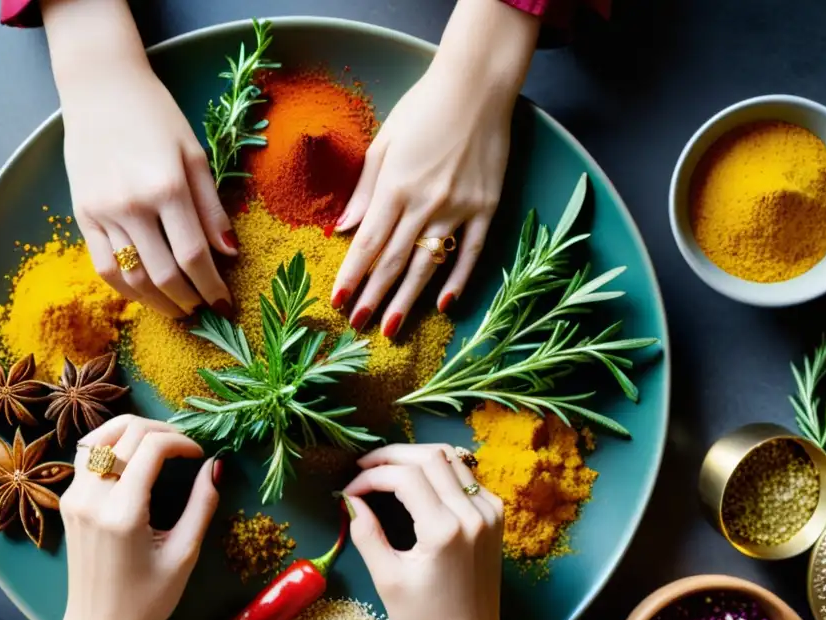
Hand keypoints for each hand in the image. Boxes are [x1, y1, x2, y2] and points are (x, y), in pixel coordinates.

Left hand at [50, 415, 218, 619]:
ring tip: (160, 443)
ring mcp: (73, 498)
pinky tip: (134, 457)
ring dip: (132, 430)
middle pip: (125, 432)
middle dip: (161, 430)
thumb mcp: (183, 554)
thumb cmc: (147, 603)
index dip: (181, 441)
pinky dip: (111, 444)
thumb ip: (202, 505)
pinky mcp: (68, 502)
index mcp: (122, 512)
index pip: (151, 446)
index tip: (200, 454)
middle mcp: (91, 498)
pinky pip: (87, 455)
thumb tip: (216, 465)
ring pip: (98, 436)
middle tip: (185, 446)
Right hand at [56, 32, 236, 316]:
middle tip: (204, 312)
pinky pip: (103, 268)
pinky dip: (126, 290)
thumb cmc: (156, 118)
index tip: (224, 305)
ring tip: (178, 309)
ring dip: (158, 304)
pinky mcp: (82, 216)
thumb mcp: (195, 155)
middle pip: (164, 275)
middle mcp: (132, 205)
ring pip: (133, 279)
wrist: (100, 89)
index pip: (194, 256)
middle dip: (189, 301)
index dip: (212, 288)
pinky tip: (145, 295)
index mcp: (168, 188)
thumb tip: (229, 254)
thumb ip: (212, 208)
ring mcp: (103, 213)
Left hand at [330, 0, 537, 337]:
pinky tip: (443, 305)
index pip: (369, 242)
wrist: (478, 86)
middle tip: (358, 325)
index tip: (338, 300)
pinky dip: (458, 279)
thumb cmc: (424, 108)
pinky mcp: (488, 207)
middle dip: (374, 295)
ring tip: (391, 327)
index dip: (352, 274)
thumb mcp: (385, 141)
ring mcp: (460, 207)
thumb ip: (364, 189)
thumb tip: (344, 230)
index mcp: (395, 184)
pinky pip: (472, 252)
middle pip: (395, 260)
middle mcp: (426, 201)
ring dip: (408, 298)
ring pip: (429, 263)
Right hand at [342, 444, 507, 619]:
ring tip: (386, 469)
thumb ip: (366, 533)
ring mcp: (489, 513)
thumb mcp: (387, 579)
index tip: (350, 489)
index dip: (372, 476)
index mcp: (444, 530)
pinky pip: (467, 477)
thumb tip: (350, 500)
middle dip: (391, 455)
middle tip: (364, 467)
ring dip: (416, 457)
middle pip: (430, 456)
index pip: (405, 476)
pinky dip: (440, 471)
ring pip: (451, 459)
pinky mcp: (495, 517)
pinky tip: (419, 483)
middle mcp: (472, 514)